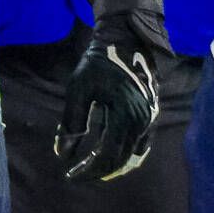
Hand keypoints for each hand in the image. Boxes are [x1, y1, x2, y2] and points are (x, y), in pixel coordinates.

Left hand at [57, 0, 164, 180]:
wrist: (126, 38)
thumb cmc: (99, 61)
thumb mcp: (79, 90)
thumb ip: (71, 123)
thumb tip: (63, 154)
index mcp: (125, 116)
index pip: (107, 157)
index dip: (88, 170)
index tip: (69, 174)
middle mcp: (143, 121)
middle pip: (121, 160)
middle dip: (98, 170)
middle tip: (77, 173)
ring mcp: (150, 118)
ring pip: (133, 154)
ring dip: (112, 165)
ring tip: (92, 169)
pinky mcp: (151, 114)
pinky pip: (141, 143)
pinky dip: (126, 154)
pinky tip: (110, 155)